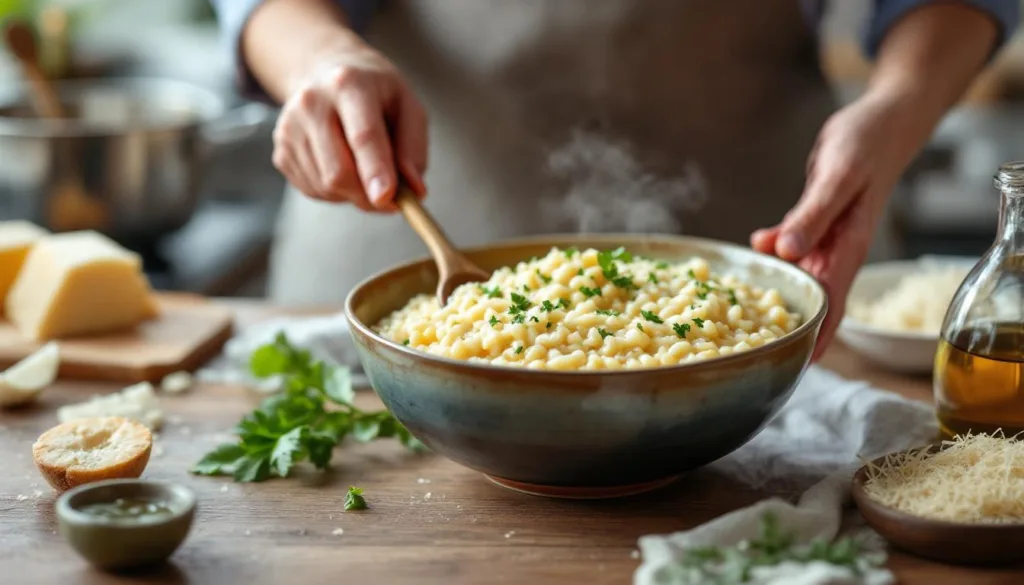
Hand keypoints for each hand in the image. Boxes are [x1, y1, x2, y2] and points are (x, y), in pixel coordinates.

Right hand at [271, 42, 426, 210]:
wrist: (326, 72)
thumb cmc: (376, 93)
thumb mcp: (407, 105)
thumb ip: (413, 147)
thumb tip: (414, 191)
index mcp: (350, 84)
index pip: (363, 135)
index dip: (375, 170)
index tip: (387, 199)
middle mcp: (312, 102)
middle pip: (339, 171)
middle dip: (369, 195)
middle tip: (392, 197)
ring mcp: (290, 128)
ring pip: (326, 187)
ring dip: (354, 193)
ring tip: (363, 166)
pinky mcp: (281, 150)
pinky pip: (314, 190)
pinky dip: (336, 192)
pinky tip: (343, 165)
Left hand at [751, 91, 930, 360]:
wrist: (883, 119)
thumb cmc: (869, 145)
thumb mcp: (839, 177)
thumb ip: (812, 216)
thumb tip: (786, 252)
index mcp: (847, 249)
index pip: (831, 307)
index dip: (815, 340)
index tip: (794, 366)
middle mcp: (836, 250)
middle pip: (812, 299)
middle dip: (788, 325)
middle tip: (752, 347)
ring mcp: (825, 237)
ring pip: (798, 274)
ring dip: (776, 289)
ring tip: (742, 311)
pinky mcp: (814, 221)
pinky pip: (790, 246)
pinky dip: (772, 250)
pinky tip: (754, 247)